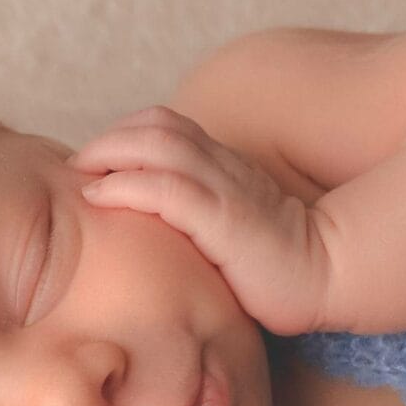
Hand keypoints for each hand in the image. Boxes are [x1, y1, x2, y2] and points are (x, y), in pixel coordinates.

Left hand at [70, 105, 333, 336]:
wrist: (327, 279)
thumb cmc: (276, 267)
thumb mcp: (230, 233)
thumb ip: (198, 219)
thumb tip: (150, 229)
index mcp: (225, 167)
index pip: (168, 126)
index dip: (126, 133)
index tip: (94, 163)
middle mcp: (224, 167)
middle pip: (157, 126)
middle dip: (109, 138)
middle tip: (77, 166)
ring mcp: (226, 190)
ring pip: (159, 145)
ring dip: (110, 152)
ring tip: (82, 175)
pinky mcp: (226, 221)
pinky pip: (167, 189)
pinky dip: (125, 186)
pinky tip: (99, 198)